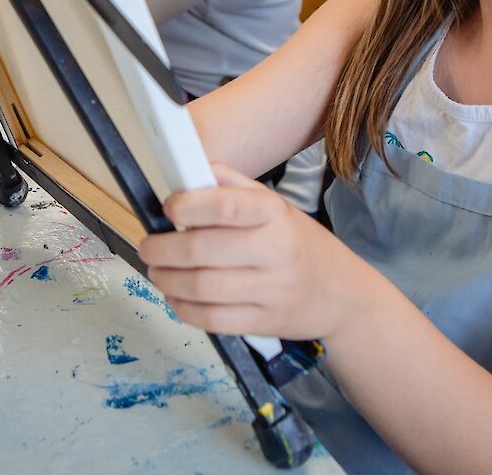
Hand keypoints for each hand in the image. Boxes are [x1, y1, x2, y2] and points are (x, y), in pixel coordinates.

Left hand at [139, 162, 363, 339]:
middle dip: (164, 248)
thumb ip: (233, 185)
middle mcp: (276, 250)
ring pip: (203, 287)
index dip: (190, 206)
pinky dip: (183, 309)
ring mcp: (272, 290)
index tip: (168, 207)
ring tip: (157, 269)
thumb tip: (190, 170)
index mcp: (275, 213)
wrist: (342, 294)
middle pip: (204, 250)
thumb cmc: (298, 243)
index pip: (227, 206)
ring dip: (167, 279)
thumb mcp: (275, 205)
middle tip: (149, 245)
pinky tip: (175, 297)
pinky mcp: (265, 322)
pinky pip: (213, 320)